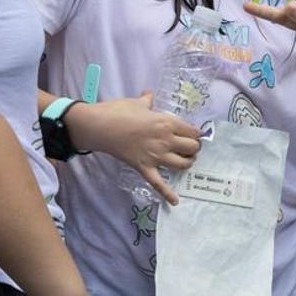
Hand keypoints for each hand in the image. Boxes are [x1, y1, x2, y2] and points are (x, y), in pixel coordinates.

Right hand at [72, 95, 201, 204]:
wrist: (100, 126)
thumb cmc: (119, 111)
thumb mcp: (137, 103)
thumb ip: (147, 101)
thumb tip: (148, 95)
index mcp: (167, 122)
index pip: (192, 131)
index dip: (196, 133)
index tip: (194, 134)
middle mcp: (166, 140)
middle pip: (192, 148)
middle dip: (193, 148)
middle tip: (189, 147)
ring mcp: (155, 156)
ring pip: (182, 164)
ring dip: (187, 163)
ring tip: (185, 160)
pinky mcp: (144, 167)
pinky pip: (158, 183)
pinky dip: (167, 193)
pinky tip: (175, 201)